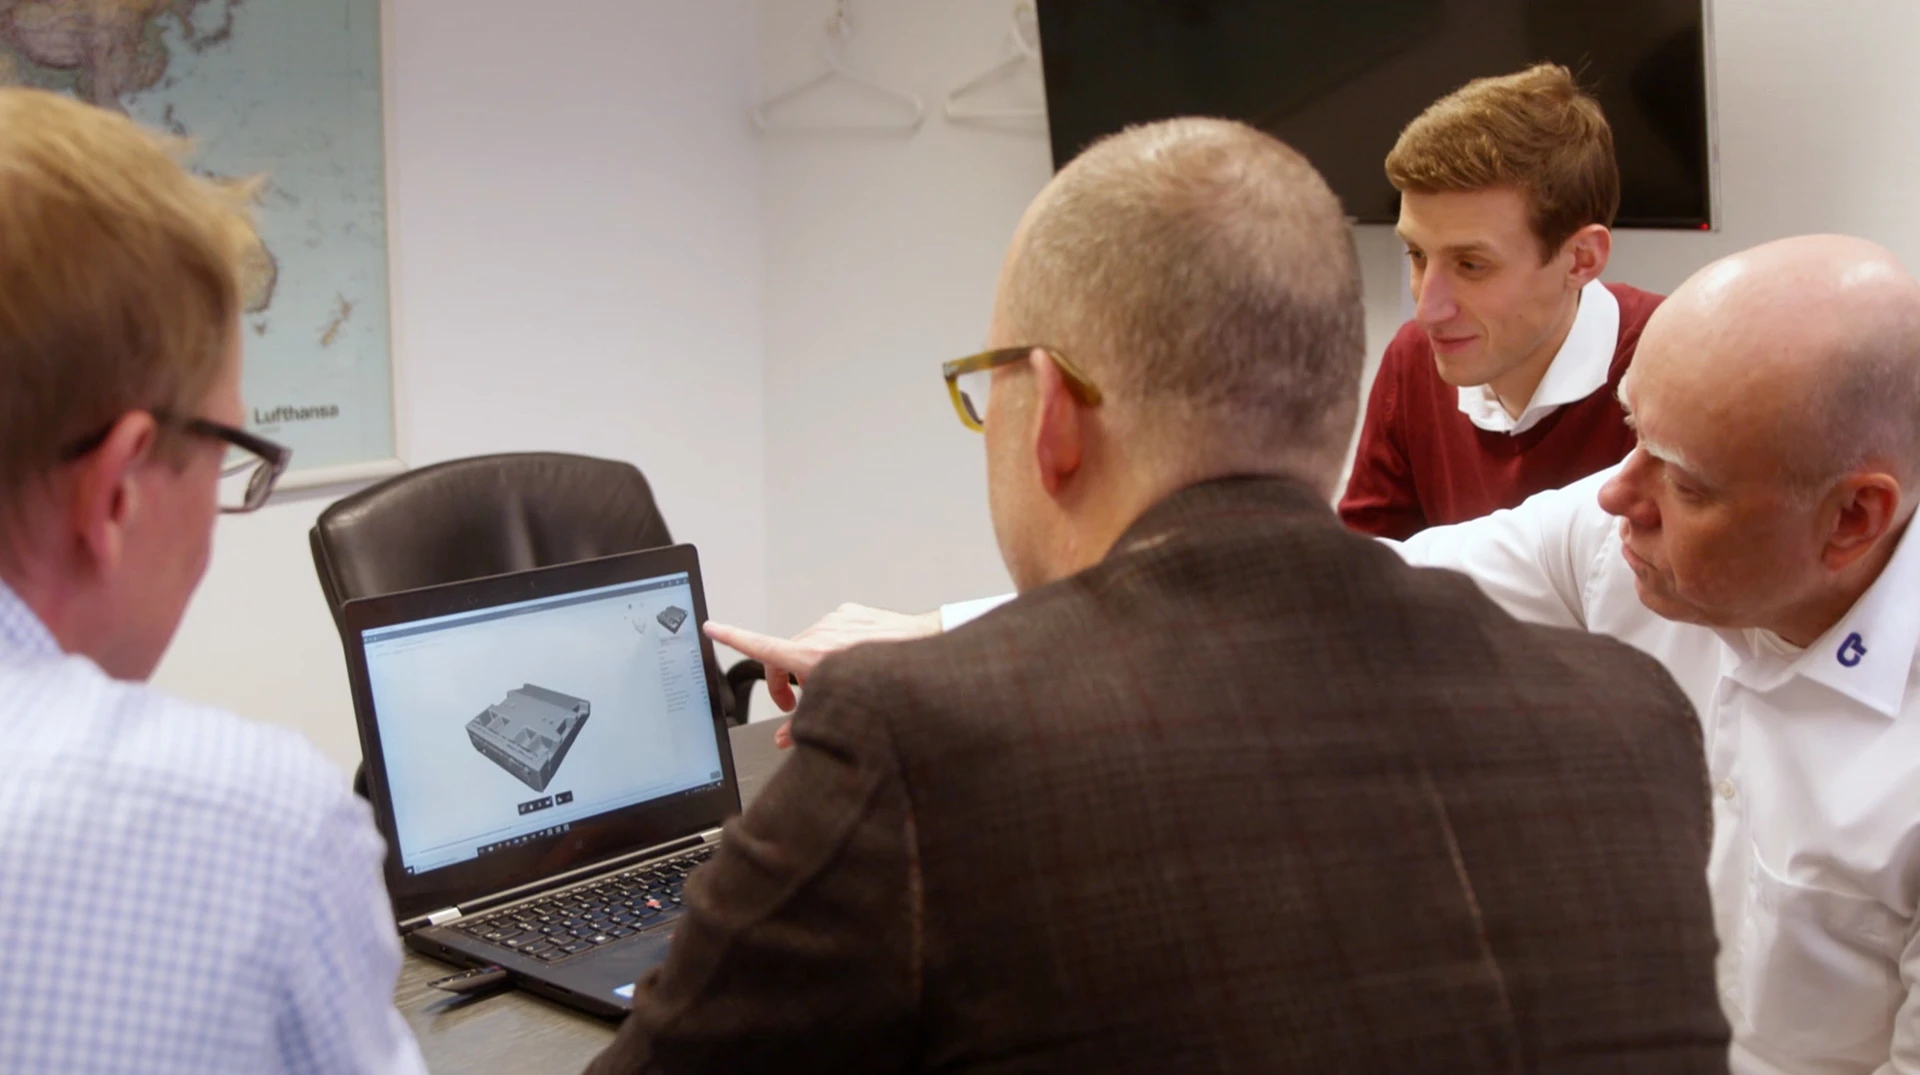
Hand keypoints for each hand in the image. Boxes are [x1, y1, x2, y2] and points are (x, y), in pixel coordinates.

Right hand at [705, 604, 941, 743]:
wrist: (922, 652)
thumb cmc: (886, 686)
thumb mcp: (836, 711)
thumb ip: (804, 724)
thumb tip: (786, 739)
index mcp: (809, 656)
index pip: (760, 646)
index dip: (731, 638)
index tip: (711, 628)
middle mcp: (819, 634)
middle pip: (784, 656)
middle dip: (783, 682)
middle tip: (792, 704)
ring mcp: (836, 620)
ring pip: (809, 645)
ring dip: (811, 665)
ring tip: (833, 685)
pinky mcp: (851, 612)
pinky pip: (832, 631)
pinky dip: (834, 648)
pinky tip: (853, 663)